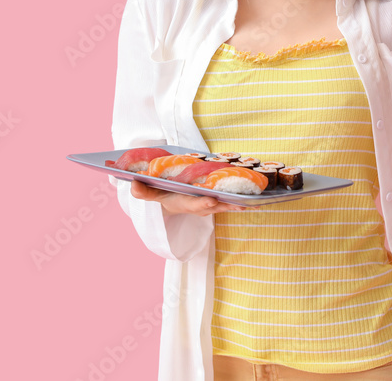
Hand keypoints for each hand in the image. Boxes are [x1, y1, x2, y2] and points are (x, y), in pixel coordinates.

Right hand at [129, 179, 253, 215]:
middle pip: (214, 207)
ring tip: (254, 203)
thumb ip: (142, 190)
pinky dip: (243, 201)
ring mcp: (209, 205)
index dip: (202, 204)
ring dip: (239, 205)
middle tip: (242, 204)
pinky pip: (232, 202)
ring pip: (226, 206)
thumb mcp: (149, 192)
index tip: (212, 200)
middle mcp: (198, 206)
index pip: (193, 205)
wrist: (170, 200)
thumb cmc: (162, 192)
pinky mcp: (218, 202)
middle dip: (227, 206)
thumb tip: (133, 183)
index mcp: (183, 203)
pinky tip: (258, 199)